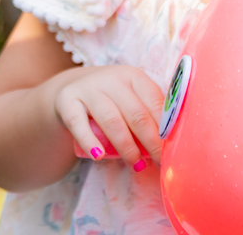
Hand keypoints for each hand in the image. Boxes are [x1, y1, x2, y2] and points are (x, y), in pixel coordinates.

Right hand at [46, 65, 164, 169]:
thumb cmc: (111, 101)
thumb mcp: (130, 99)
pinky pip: (78, 124)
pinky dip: (89, 141)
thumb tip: (175, 143)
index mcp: (134, 76)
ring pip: (112, 120)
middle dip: (151, 142)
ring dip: (127, 147)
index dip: (165, 128)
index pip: (154, 102)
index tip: (172, 149)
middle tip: (160, 162)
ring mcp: (88, 89)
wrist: (70, 90)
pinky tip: (99, 156)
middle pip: (136, 114)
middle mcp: (112, 78)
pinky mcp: (66, 101)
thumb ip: (149, 114)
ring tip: (136, 165)